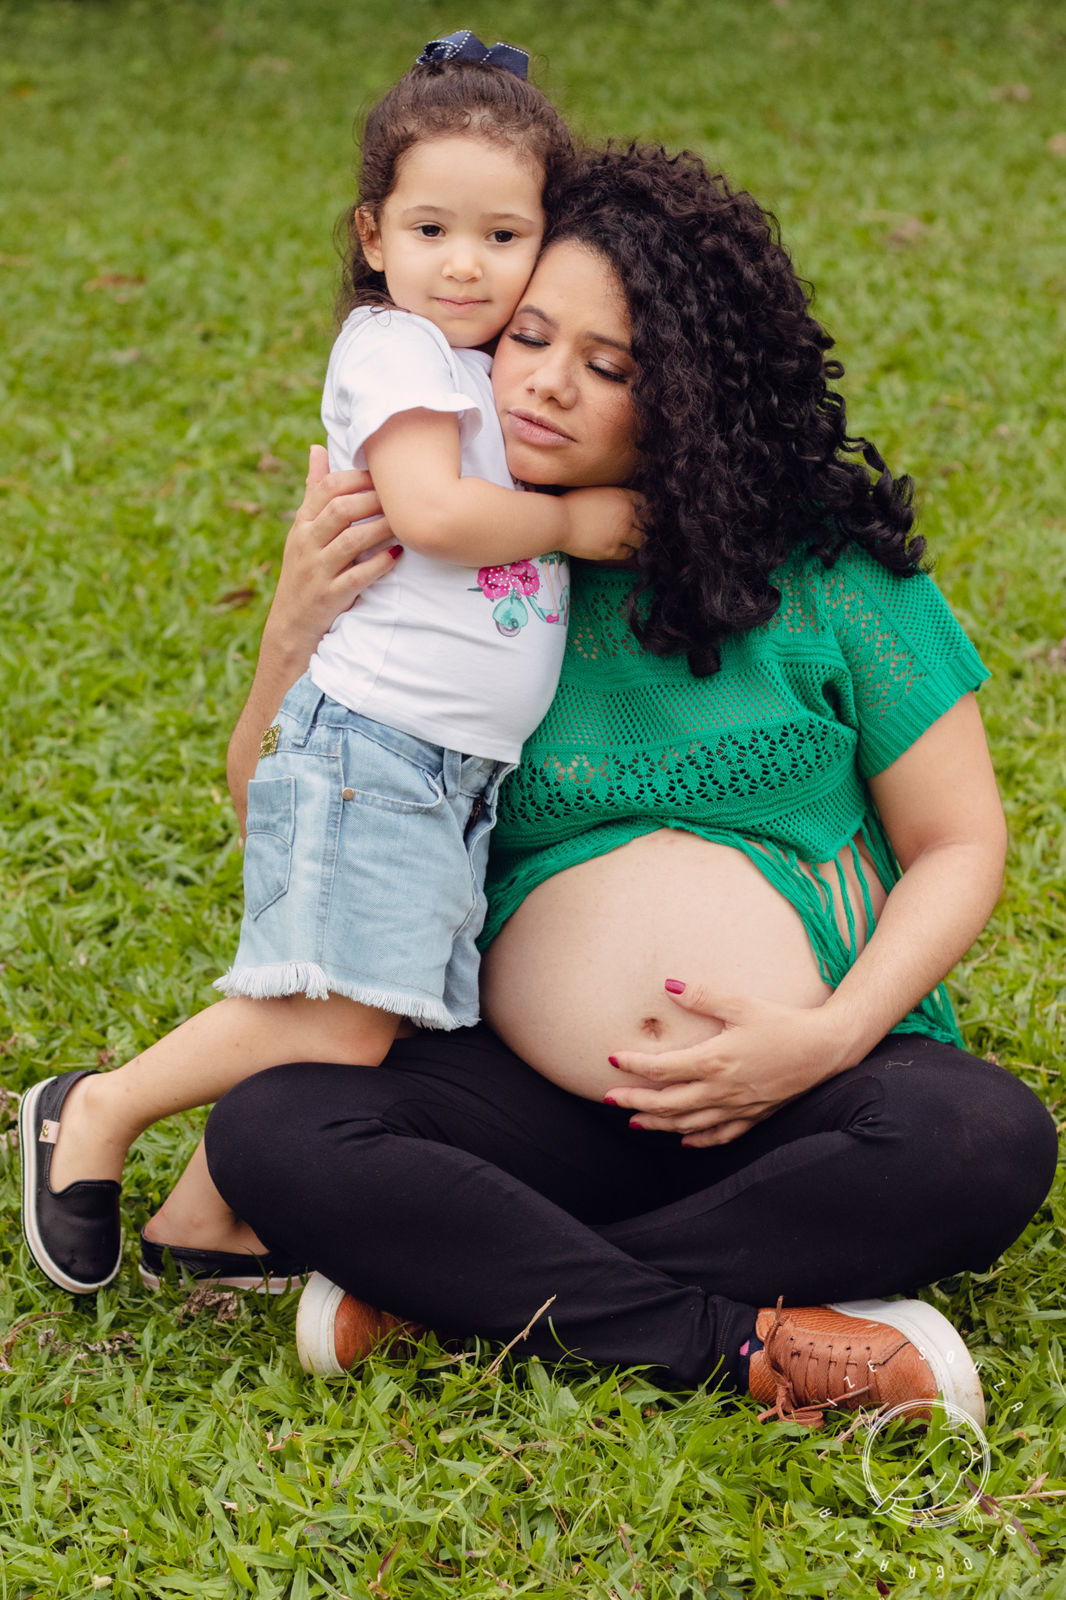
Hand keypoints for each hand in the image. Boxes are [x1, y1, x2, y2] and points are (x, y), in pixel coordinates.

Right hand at [265, 445, 400, 654]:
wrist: (291, 624)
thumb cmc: (305, 569)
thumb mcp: (303, 530)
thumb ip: (313, 490)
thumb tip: (318, 448)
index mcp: (302, 524)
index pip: (328, 488)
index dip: (358, 478)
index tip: (385, 474)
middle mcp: (306, 543)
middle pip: (341, 510)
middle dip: (375, 500)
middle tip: (402, 497)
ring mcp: (317, 571)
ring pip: (352, 541)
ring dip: (382, 529)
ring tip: (405, 523)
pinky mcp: (329, 597)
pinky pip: (358, 576)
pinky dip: (380, 564)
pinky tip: (398, 555)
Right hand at [558, 486, 643, 562]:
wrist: (556, 519)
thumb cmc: (570, 503)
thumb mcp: (597, 492)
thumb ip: (615, 497)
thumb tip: (626, 504)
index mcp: (623, 496)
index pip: (648, 503)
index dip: (646, 510)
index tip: (642, 515)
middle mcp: (626, 513)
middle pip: (650, 523)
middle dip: (645, 526)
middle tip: (640, 530)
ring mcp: (621, 532)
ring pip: (643, 540)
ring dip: (638, 540)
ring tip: (630, 540)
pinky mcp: (612, 549)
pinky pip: (629, 553)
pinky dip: (627, 550)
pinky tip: (619, 547)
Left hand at [605, 981, 849, 1146]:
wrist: (826, 1049)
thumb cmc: (785, 1023)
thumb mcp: (742, 1003)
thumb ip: (703, 996)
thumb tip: (668, 985)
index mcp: (714, 1061)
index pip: (662, 1069)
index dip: (633, 1067)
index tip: (611, 1060)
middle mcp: (721, 1090)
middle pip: (667, 1103)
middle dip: (635, 1102)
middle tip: (609, 1099)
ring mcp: (737, 1107)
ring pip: (688, 1124)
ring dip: (659, 1124)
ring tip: (635, 1122)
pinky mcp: (754, 1116)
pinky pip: (720, 1135)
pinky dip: (698, 1139)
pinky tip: (684, 1140)